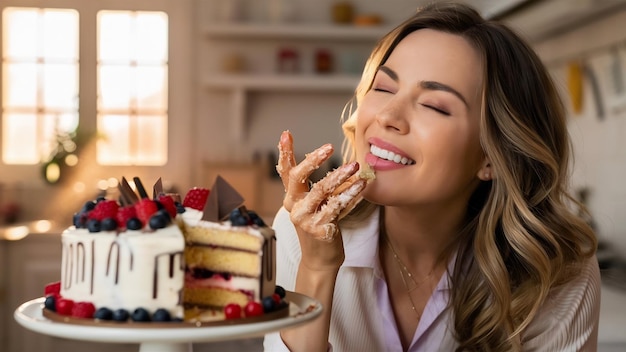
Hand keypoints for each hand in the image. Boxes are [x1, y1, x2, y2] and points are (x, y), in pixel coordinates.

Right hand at [276, 131, 366, 268]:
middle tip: (329, 147)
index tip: (286, 134)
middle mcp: (294, 207)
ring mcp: (305, 219)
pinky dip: (351, 194)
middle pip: (298, 178)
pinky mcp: (320, 229)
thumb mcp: (317, 205)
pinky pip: (337, 206)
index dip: (285, 153)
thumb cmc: (321, 228)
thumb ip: (324, 187)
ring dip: (340, 176)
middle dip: (313, 160)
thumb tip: (346, 166)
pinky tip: (361, 186)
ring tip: (355, 166)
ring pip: (321, 190)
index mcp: (292, 199)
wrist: (321, 260)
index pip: (285, 172)